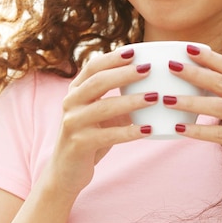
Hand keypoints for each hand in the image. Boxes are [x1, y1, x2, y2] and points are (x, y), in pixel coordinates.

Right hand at [47, 48, 157, 196]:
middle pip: (98, 82)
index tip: (135, 50)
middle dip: (125, 73)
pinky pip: (108, 135)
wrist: (65, 172)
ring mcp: (72, 123)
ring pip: (104, 107)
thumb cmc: (90, 137)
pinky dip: (130, 132)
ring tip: (155, 97)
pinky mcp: (79, 144)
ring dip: (132, 101)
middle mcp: (70, 103)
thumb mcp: (103, 116)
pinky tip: (149, 129)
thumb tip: (155, 87)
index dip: (113, 58)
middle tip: (148, 69)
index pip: (93, 67)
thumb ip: (120, 101)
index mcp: (75, 91)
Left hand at [165, 45, 221, 198]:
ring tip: (167, 100)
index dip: (209, 57)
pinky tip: (179, 128)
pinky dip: (198, 130)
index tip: (186, 48)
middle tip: (171, 67)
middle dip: (195, 73)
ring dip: (191, 102)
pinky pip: (221, 133)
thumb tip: (196, 79)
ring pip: (219, 106)